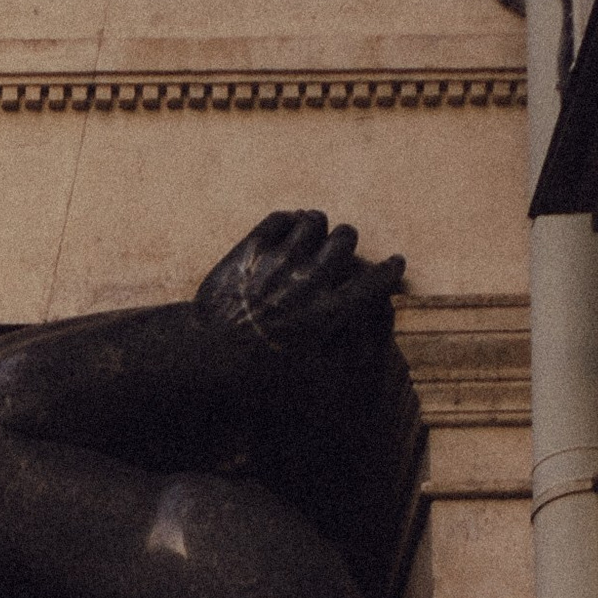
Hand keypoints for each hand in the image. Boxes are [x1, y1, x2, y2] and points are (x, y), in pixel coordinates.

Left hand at [192, 208, 401, 357]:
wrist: (202, 360)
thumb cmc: (253, 378)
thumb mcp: (304, 380)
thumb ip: (339, 361)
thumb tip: (364, 356)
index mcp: (328, 313)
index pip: (374, 282)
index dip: (389, 271)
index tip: (394, 263)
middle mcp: (309, 280)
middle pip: (346, 238)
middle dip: (346, 243)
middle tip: (340, 250)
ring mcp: (279, 261)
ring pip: (314, 220)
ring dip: (317, 227)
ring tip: (311, 237)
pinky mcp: (250, 250)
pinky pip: (279, 218)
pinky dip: (287, 221)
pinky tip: (285, 231)